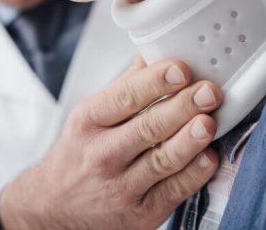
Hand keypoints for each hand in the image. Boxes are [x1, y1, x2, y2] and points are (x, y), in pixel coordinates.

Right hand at [0, 58, 221, 229]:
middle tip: (208, 91)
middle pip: (147, 127)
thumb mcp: (91, 113)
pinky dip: (194, 174)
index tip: (180, 69)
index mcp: (90, 119)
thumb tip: (155, 51)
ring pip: (162, 160)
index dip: (155, 82)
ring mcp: (121, 186)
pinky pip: (173, 192)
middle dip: (182, 107)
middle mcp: (102, 153)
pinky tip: (208, 157)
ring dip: (190, 140)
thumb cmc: (81, 150)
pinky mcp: (140, 213)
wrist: (56, 205)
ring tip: (210, 122)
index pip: (125, 97)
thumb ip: (127, 84)